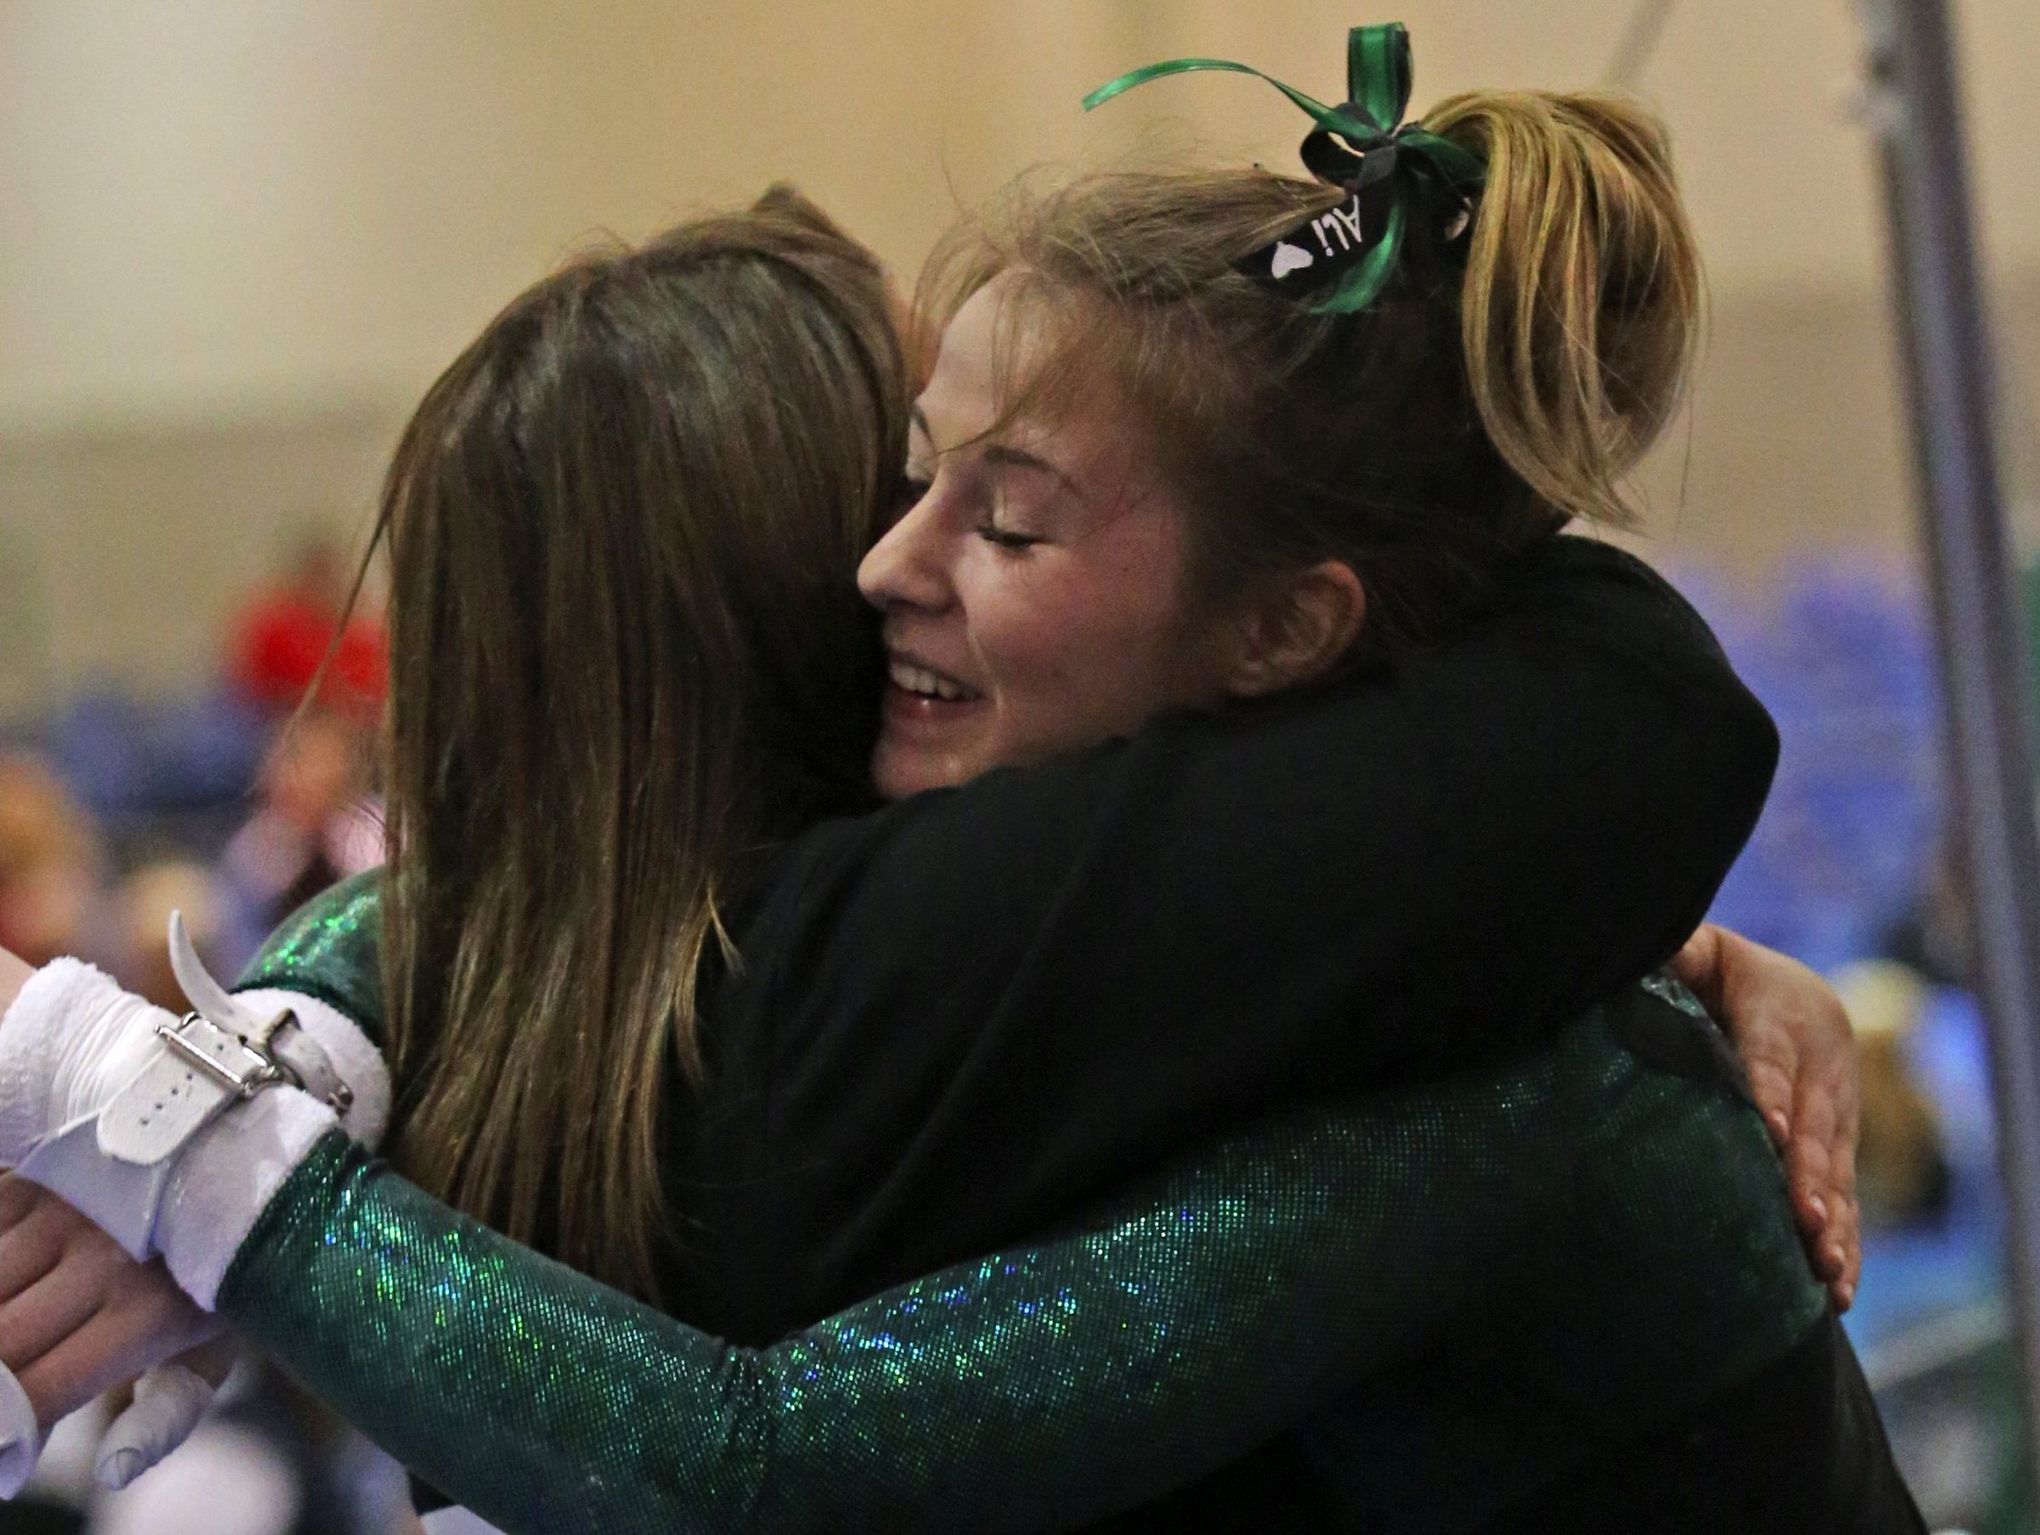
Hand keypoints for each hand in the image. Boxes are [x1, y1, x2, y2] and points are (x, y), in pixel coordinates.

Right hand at [0, 1176, 220, 1435]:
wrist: (232, 1170)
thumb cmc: (212, 1282)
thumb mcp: (211, 1350)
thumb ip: (164, 1415)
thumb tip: (112, 1470)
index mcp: (149, 1315)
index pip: (40, 1393)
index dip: (3, 1428)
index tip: (7, 1444)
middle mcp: (104, 1260)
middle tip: (13, 1382)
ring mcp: (65, 1212)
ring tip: (22, 1330)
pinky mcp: (35, 1175)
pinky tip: (10, 1285)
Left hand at [1669, 925, 1861, 1308]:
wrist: (1788, 984)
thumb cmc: (1720, 971)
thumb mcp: (1700, 950)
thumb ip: (1677, 952)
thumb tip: (1644, 951)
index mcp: (1781, 1008)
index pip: (1769, 1053)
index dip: (1769, 1091)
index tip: (1773, 1132)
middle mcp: (1820, 1063)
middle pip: (1815, 1124)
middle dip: (1810, 1175)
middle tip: (1805, 1219)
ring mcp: (1838, 1110)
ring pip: (1838, 1169)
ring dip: (1834, 1220)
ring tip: (1826, 1268)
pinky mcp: (1841, 1147)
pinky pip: (1847, 1197)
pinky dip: (1846, 1240)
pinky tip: (1838, 1289)